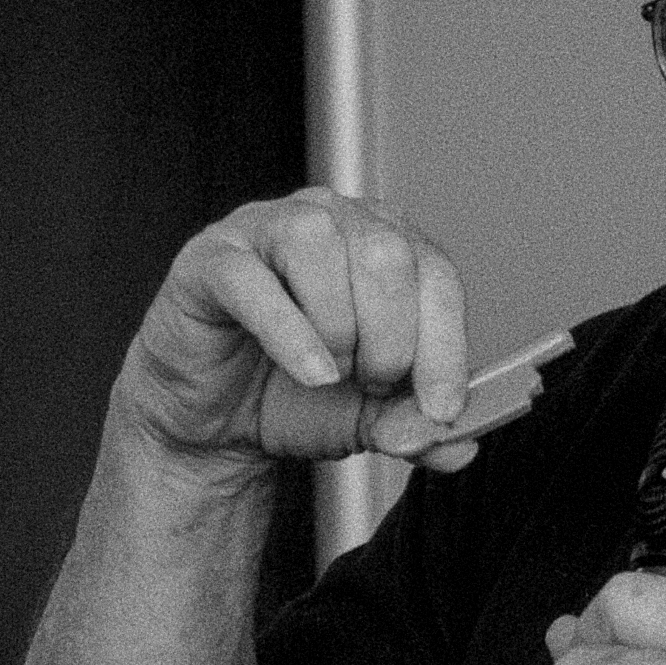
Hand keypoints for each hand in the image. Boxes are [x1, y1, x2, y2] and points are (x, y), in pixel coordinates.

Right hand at [116, 187, 477, 475]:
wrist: (219, 421)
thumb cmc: (297, 394)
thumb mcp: (373, 416)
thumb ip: (416, 422)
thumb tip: (454, 445)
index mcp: (386, 243)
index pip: (436, 274)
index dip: (446, 345)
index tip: (442, 407)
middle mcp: (333, 219)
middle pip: (386, 254)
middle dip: (390, 339)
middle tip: (371, 384)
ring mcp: (266, 229)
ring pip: (319, 247)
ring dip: (338, 329)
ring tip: (330, 373)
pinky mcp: (211, 260)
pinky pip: (253, 281)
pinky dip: (291, 335)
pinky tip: (309, 373)